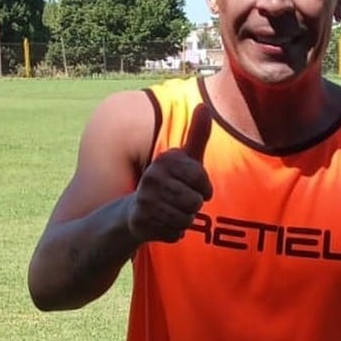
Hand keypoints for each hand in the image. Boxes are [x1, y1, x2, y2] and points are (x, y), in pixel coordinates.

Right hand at [126, 104, 212, 242]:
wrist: (135, 211)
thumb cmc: (170, 182)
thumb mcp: (185, 159)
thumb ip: (197, 135)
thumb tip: (204, 106)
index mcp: (165, 161)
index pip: (201, 179)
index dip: (204, 188)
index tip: (195, 186)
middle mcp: (152, 178)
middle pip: (195, 202)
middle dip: (193, 206)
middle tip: (179, 201)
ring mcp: (145, 201)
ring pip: (186, 220)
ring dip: (184, 220)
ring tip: (170, 211)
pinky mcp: (140, 223)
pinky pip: (176, 234)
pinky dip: (173, 232)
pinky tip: (161, 224)